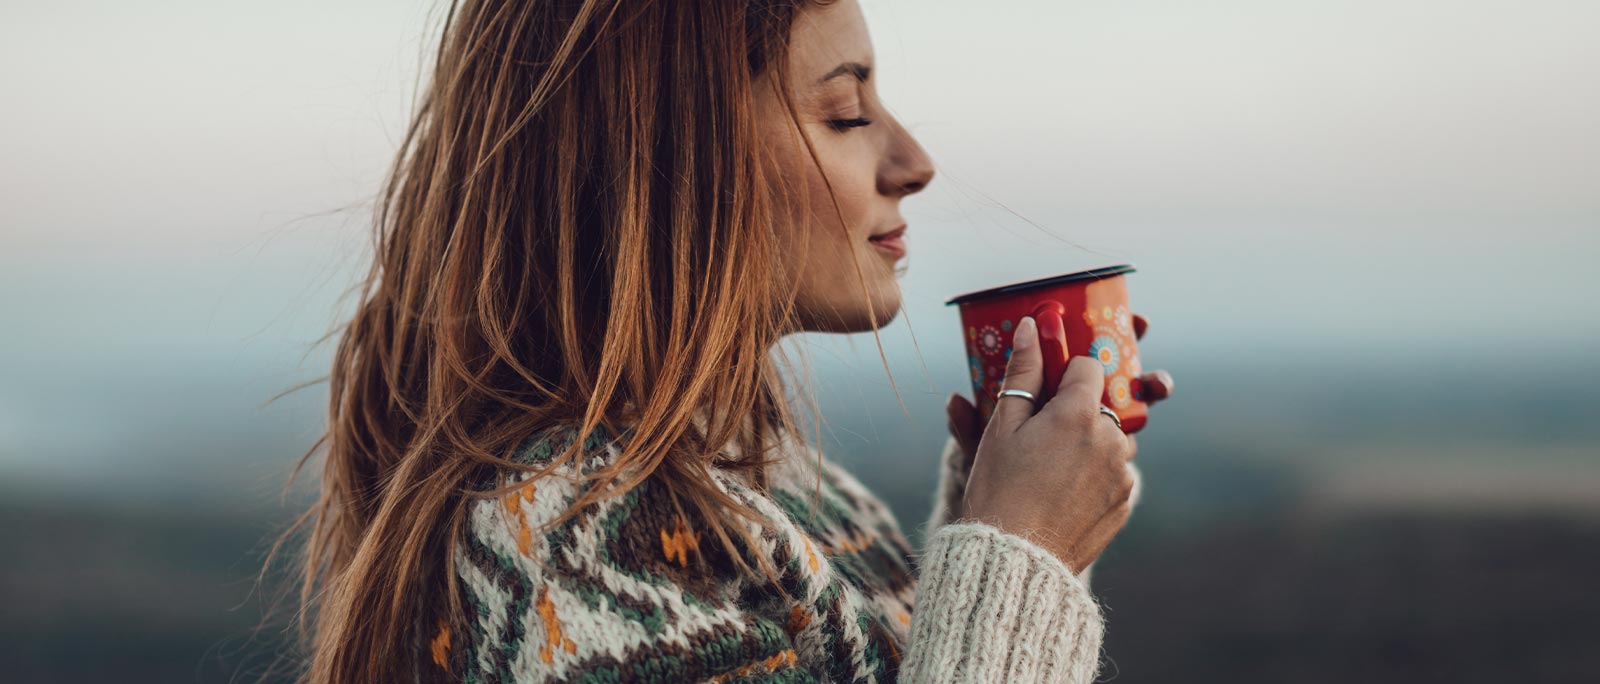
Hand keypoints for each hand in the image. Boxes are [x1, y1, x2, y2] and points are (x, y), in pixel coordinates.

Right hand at [960, 315, 1135, 571]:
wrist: (1015, 557)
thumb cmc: (1000, 488)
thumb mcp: (1002, 426)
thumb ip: (1022, 372)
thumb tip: (1031, 327)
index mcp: (1079, 413)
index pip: (1088, 367)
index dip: (1064, 374)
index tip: (1046, 391)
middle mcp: (1111, 439)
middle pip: (1101, 404)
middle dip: (1076, 412)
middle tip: (1040, 437)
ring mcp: (1122, 473)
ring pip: (1110, 439)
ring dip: (1089, 443)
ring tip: (1049, 469)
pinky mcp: (1125, 502)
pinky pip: (1113, 473)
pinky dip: (1094, 475)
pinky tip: (1062, 492)